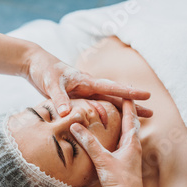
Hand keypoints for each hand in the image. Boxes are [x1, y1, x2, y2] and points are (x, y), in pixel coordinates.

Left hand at [23, 47, 150, 115]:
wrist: (35, 65)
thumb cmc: (44, 71)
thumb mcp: (51, 85)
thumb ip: (59, 99)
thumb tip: (66, 114)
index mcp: (87, 82)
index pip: (112, 88)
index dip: (129, 93)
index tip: (147, 96)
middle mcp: (89, 87)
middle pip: (115, 98)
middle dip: (132, 106)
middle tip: (151, 114)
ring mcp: (84, 93)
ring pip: (106, 103)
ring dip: (120, 111)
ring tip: (136, 120)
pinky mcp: (77, 98)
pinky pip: (94, 107)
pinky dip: (103, 114)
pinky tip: (108, 121)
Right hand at [70, 99, 143, 186]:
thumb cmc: (119, 182)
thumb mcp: (102, 160)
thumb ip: (89, 142)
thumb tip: (75, 125)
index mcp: (131, 143)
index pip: (129, 118)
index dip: (128, 104)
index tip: (127, 92)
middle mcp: (133, 149)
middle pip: (131, 125)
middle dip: (127, 113)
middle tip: (124, 101)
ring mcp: (130, 158)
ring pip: (127, 136)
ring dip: (123, 125)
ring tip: (118, 118)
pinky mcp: (124, 167)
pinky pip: (122, 147)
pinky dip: (117, 138)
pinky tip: (112, 142)